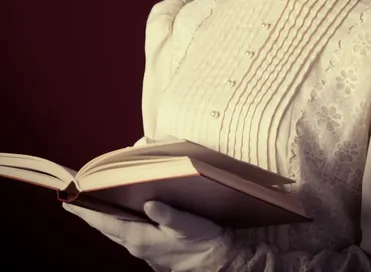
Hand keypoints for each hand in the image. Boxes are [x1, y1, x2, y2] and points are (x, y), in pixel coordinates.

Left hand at [63, 200, 233, 271]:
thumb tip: (149, 203)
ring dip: (101, 217)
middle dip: (88, 213)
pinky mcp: (151, 248)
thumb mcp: (187, 225)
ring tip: (89, 202)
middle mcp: (137, 245)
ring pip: (115, 230)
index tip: (68, 202)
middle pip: (106, 226)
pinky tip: (117, 213)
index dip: (87, 212)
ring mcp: (143, 249)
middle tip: (72, 197)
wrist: (217, 260)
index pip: (106, 222)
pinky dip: (116, 221)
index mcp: (141, 238)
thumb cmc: (202, 240)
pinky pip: (125, 233)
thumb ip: (167, 215)